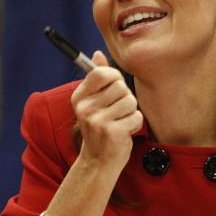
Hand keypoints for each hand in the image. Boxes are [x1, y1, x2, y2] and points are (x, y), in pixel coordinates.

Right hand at [71, 50, 142, 170]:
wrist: (98, 161)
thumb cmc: (100, 128)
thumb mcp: (94, 102)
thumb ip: (97, 78)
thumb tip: (98, 54)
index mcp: (79, 97)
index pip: (103, 73)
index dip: (115, 78)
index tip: (114, 89)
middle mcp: (85, 108)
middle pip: (121, 86)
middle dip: (125, 98)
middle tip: (116, 112)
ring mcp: (97, 121)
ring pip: (130, 101)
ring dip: (131, 112)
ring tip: (120, 122)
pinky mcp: (112, 132)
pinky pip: (136, 117)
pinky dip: (135, 124)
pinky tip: (124, 132)